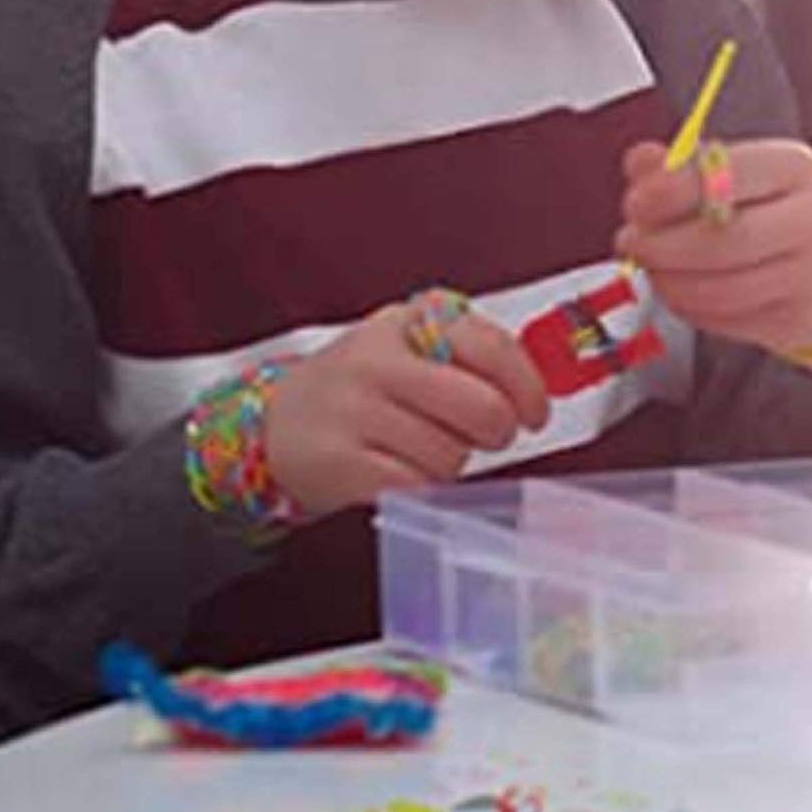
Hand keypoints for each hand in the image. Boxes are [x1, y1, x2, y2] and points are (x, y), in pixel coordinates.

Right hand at [263, 300, 547, 518]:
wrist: (275, 424)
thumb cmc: (362, 387)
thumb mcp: (410, 347)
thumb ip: (470, 355)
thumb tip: (536, 390)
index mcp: (407, 322)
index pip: (491, 347)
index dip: (527, 387)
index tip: (535, 412)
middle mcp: (377, 360)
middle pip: (482, 409)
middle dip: (496, 432)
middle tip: (486, 437)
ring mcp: (353, 411)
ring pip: (452, 456)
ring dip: (450, 463)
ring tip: (418, 448)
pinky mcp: (338, 463)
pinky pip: (415, 487)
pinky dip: (419, 488)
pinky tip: (397, 470)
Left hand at [615, 138, 811, 350]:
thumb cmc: (783, 208)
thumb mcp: (744, 172)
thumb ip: (684, 166)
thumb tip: (639, 161)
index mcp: (795, 169)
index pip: (726, 179)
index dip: (671, 192)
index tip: (637, 201)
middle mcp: (811, 222)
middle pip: (720, 242)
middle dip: (661, 245)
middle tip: (631, 240)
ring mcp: (808, 277)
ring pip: (717, 289)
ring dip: (668, 280)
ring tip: (652, 265)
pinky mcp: (796, 322)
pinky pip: (724, 320)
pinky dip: (689, 306)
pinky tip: (681, 288)